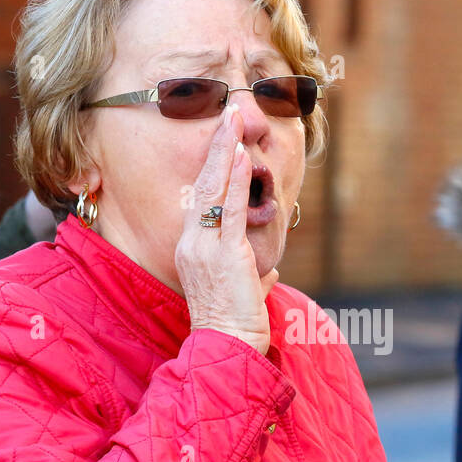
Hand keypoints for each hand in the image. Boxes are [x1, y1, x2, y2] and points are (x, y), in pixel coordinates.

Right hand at [175, 103, 276, 354]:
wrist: (227, 348)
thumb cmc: (236, 326)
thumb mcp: (245, 294)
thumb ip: (253, 277)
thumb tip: (268, 272)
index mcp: (194, 248)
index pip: (203, 198)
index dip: (214, 166)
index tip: (226, 139)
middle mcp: (193, 242)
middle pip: (203, 184)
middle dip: (217, 147)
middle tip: (227, 112)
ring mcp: (205, 247)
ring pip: (214, 190)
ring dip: (226, 152)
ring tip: (234, 120)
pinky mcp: (224, 255)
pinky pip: (231, 210)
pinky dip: (237, 181)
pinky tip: (243, 156)